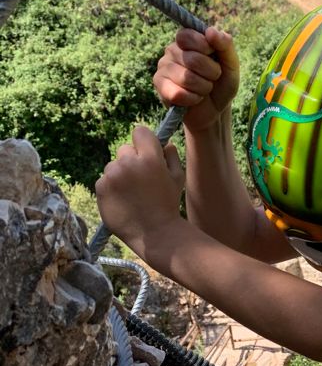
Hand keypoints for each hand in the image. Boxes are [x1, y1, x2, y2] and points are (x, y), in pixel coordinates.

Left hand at [96, 126, 185, 257]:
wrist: (154, 233)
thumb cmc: (168, 205)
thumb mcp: (178, 178)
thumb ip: (171, 156)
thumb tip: (165, 143)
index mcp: (150, 158)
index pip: (140, 132)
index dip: (144, 141)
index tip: (146, 152)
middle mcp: (129, 163)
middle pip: (124, 149)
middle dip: (131, 160)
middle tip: (140, 180)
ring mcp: (112, 175)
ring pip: (113, 166)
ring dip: (120, 175)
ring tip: (132, 194)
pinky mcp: (101, 188)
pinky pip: (104, 180)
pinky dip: (111, 188)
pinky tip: (122, 201)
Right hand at [154, 26, 239, 133]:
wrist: (215, 110)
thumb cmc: (222, 84)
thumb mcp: (231, 64)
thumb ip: (225, 45)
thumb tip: (210, 31)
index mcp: (187, 40)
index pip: (188, 36)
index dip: (205, 48)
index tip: (214, 57)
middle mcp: (172, 51)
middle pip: (191, 59)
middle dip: (211, 73)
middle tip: (212, 78)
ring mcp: (163, 68)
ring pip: (186, 78)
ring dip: (203, 88)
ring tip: (204, 89)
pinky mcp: (159, 86)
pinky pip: (177, 93)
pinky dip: (193, 99)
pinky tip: (194, 98)